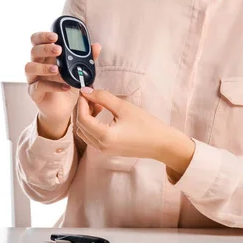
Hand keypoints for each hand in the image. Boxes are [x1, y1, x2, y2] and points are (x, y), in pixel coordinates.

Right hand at [25, 31, 100, 138]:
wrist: (63, 109)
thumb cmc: (67, 86)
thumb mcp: (78, 71)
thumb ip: (86, 58)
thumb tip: (96, 45)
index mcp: (46, 56)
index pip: (38, 40)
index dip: (43, 36)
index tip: (55, 35)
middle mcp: (37, 65)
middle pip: (34, 51)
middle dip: (45, 48)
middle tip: (58, 50)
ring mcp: (34, 79)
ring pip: (30, 67)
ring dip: (43, 66)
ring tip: (57, 69)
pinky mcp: (34, 92)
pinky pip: (38, 87)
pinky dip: (52, 86)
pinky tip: (65, 86)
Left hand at [77, 88, 195, 175]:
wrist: (162, 144)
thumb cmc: (146, 125)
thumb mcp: (123, 107)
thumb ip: (102, 98)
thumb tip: (86, 91)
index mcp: (104, 136)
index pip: (82, 118)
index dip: (81, 103)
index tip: (85, 91)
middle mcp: (101, 146)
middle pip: (80, 126)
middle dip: (82, 109)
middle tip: (91, 96)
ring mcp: (104, 150)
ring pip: (84, 132)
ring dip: (86, 117)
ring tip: (98, 104)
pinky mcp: (108, 150)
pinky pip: (92, 137)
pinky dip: (92, 125)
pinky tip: (102, 114)